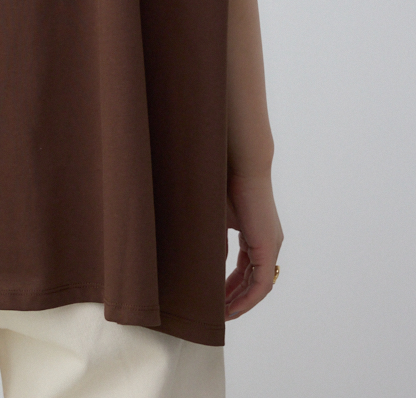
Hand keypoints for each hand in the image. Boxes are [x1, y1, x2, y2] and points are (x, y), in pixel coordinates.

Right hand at [224, 170, 282, 320]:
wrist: (240, 163)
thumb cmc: (225, 182)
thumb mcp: (216, 219)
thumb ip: (215, 243)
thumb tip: (209, 267)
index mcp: (256, 233)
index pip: (246, 268)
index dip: (231, 286)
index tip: (216, 299)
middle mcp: (268, 241)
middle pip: (253, 280)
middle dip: (236, 298)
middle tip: (218, 313)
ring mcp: (270, 244)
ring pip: (258, 285)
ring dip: (241, 302)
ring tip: (222, 315)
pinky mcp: (268, 246)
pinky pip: (261, 283)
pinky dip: (248, 298)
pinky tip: (232, 308)